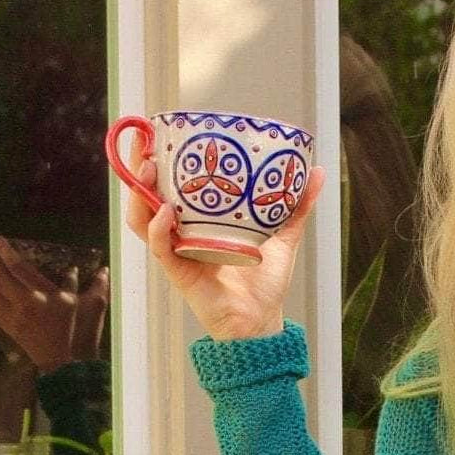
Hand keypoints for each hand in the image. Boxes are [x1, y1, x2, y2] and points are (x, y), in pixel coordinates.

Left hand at [0, 238, 109, 372]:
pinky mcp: (6, 326)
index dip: (6, 251)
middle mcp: (21, 304)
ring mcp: (11, 316)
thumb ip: (89, 285)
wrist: (59, 358)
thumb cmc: (70, 329)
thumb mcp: (80, 304)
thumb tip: (103, 270)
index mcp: (39, 296)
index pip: (18, 268)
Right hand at [123, 154, 325, 340]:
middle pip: (146, 198)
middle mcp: (181, 234)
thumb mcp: (282, 236)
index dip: (156, 162)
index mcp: (198, 222)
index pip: (168, 187)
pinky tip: (166, 212)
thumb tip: (317, 172)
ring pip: (142, 220)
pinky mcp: (178, 272)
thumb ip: (295, 206)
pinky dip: (158, 229)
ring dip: (140, 194)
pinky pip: (160, 248)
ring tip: (148, 169)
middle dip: (138, 170)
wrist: (261, 320)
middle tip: (144, 144)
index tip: (155, 134)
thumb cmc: (264, 283)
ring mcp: (176, 252)